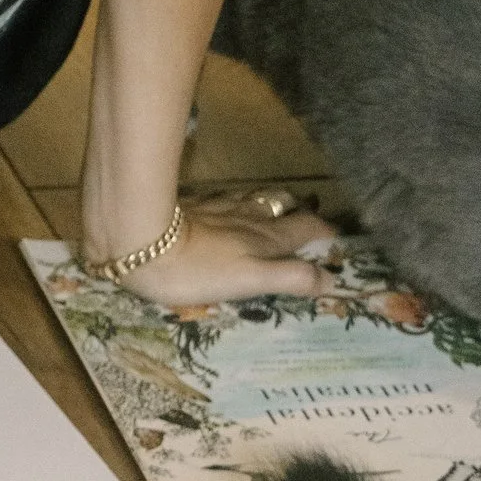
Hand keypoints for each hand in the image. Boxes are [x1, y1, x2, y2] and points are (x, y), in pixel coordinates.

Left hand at [111, 191, 334, 310]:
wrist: (141, 241)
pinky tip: (230, 208)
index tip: (338, 238)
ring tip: (279, 211)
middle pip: (285, 208)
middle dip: (302, 213)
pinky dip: (240, 204)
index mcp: (267, 237)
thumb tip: (331, 279)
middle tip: (311, 223)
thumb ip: (291, 278)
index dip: (325, 231)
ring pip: (258, 200)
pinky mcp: (196, 205)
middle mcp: (250, 217)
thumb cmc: (198, 269)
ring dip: (273, 205)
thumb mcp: (250, 281)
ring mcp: (222, 208)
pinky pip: (229, 200)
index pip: (307, 228)